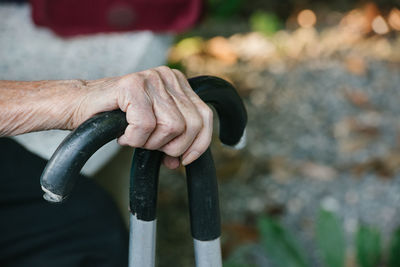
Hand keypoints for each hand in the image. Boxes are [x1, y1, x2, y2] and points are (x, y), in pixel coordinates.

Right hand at [74, 66, 212, 168]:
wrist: (80, 107)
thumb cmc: (117, 118)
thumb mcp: (154, 130)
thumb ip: (173, 140)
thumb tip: (182, 162)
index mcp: (178, 83)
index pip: (206, 116)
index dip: (199, 144)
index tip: (184, 159)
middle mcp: (168, 76)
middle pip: (191, 125)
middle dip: (172, 146)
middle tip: (149, 145)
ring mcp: (151, 78)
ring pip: (172, 127)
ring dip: (150, 142)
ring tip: (134, 136)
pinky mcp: (132, 85)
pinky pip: (145, 126)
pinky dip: (133, 139)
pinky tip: (123, 133)